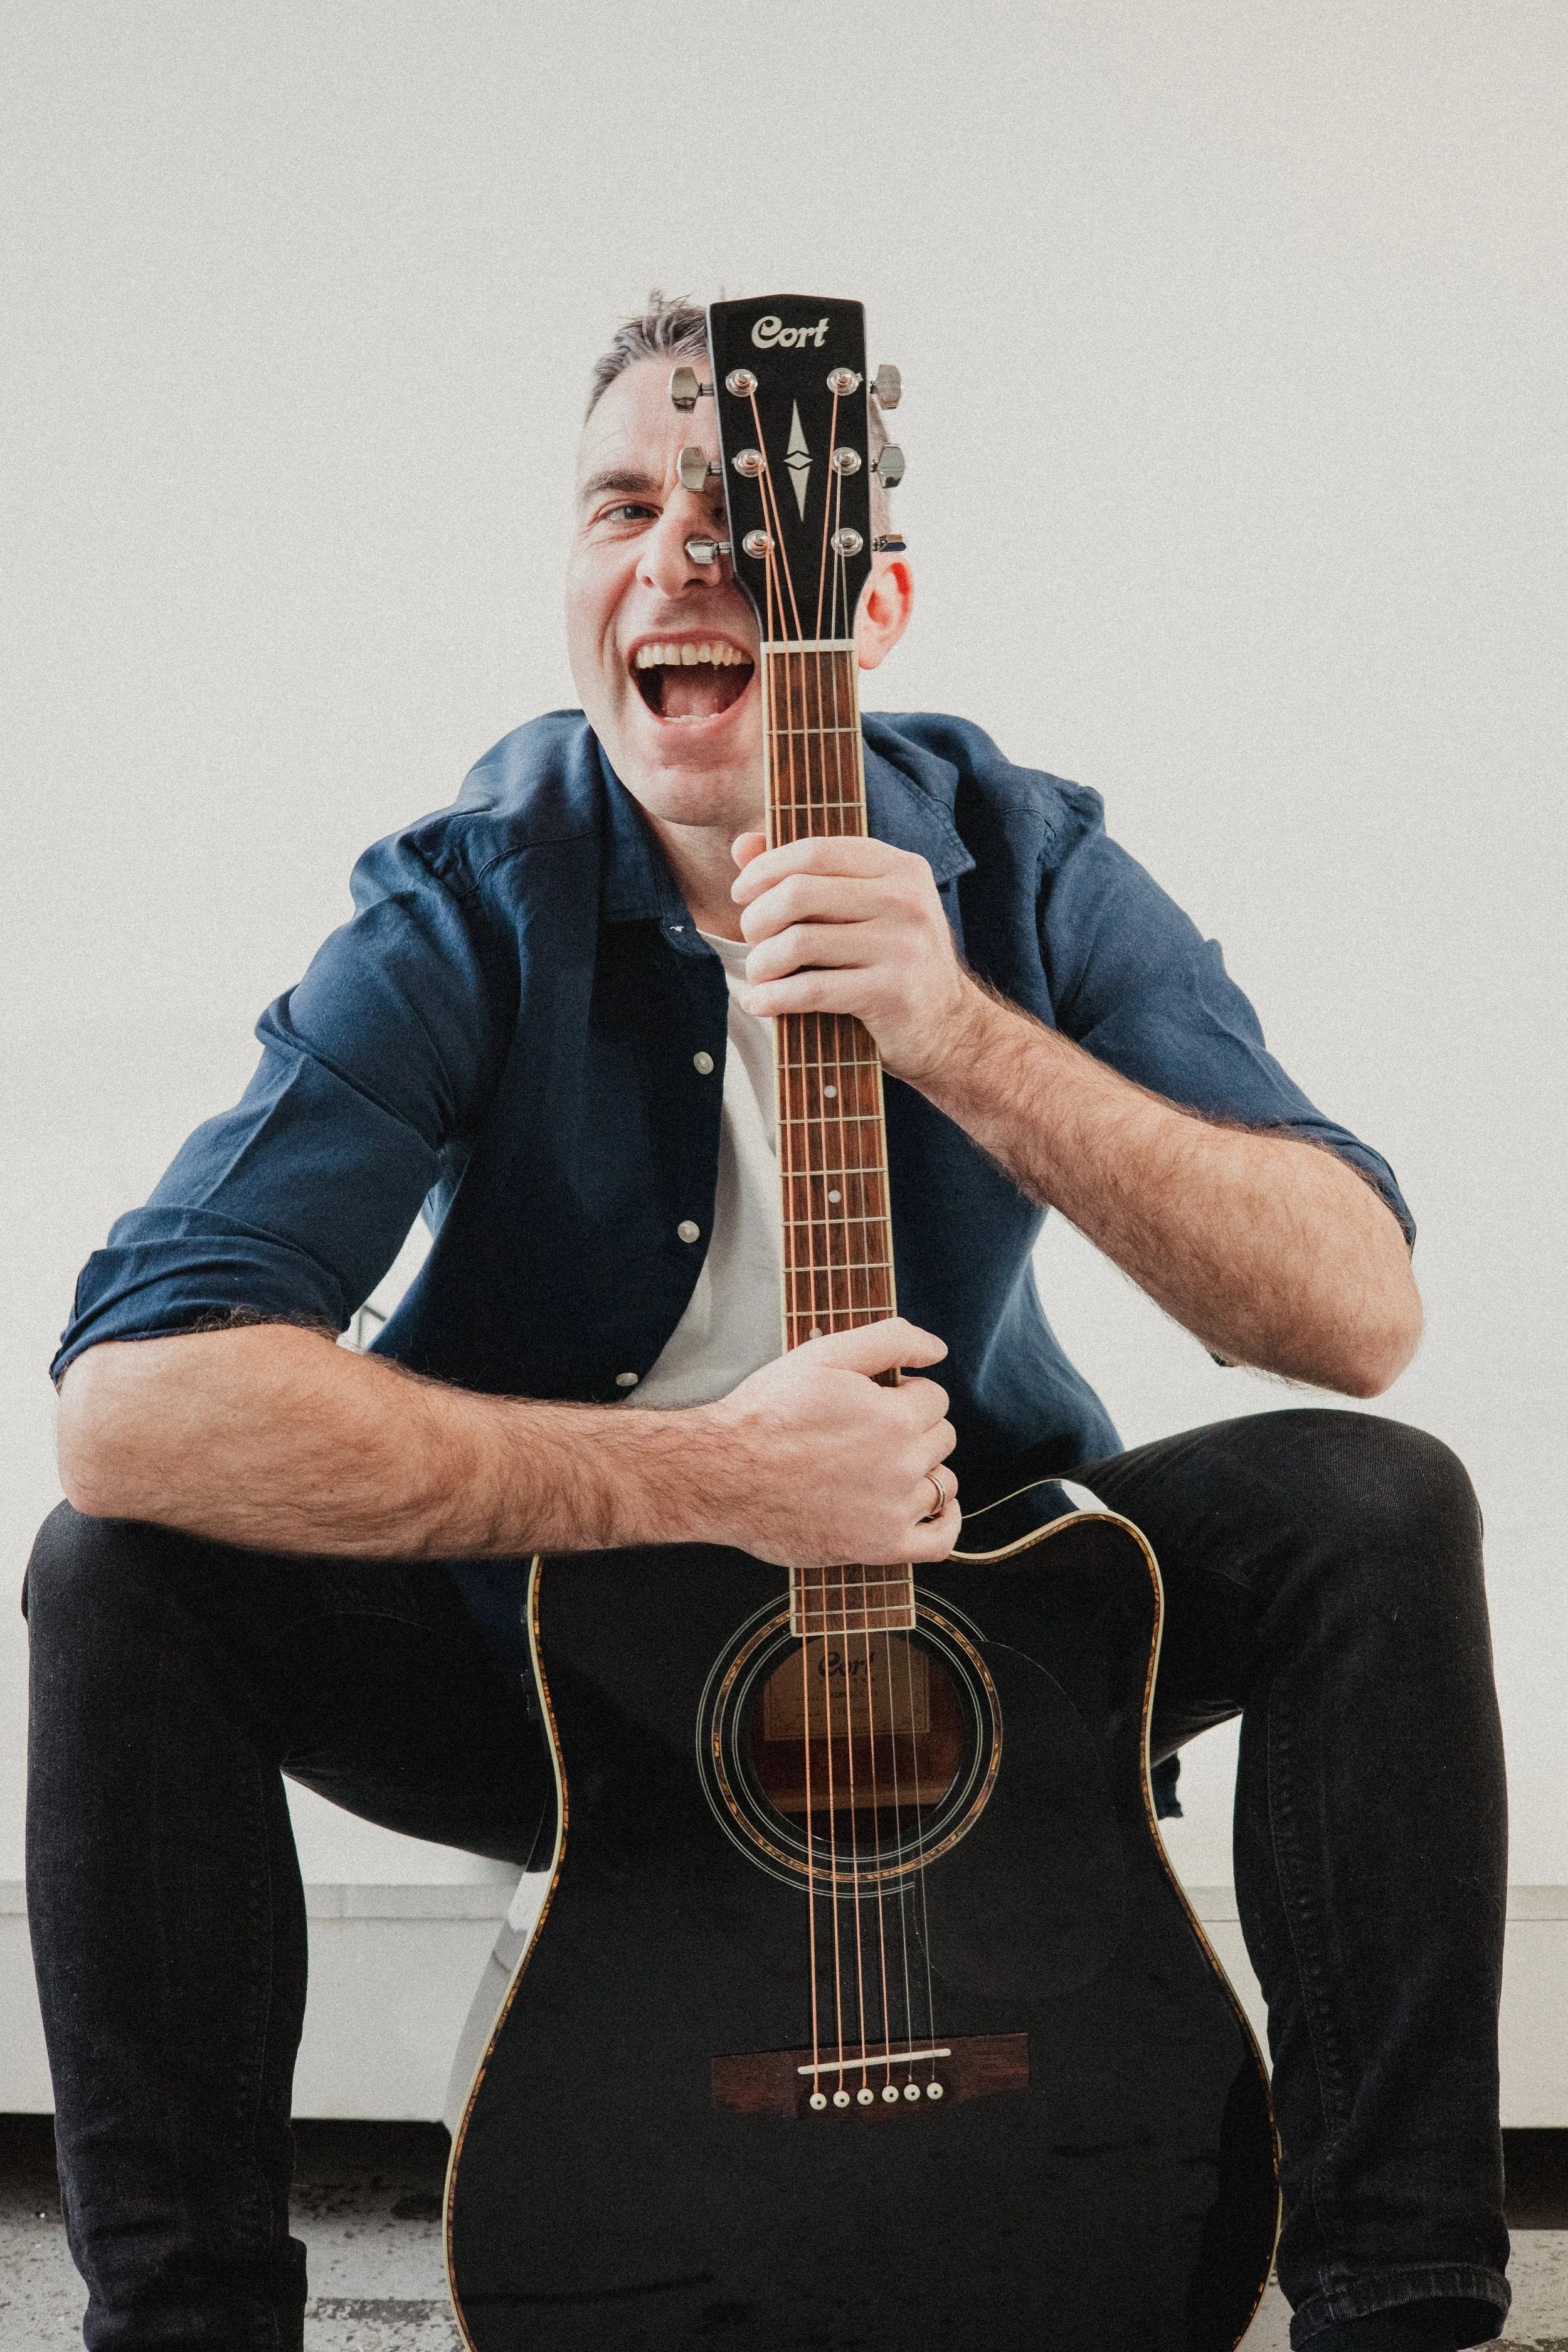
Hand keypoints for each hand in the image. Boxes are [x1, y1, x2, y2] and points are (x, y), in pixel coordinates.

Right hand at [689, 1317, 958, 1569]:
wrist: (724, 1475)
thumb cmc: (767, 1414)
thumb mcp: (823, 1356)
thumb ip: (890, 1341)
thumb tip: (938, 1349)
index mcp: (894, 1418)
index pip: (935, 1398)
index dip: (906, 1394)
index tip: (877, 1401)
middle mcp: (903, 1466)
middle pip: (942, 1438)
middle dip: (914, 1428)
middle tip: (869, 1432)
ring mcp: (894, 1510)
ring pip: (943, 1483)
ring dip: (924, 1470)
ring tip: (883, 1466)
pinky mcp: (880, 1547)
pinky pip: (940, 1542)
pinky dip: (947, 1524)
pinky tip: (936, 1510)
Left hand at [729, 832, 979, 1084]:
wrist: (949, 1030)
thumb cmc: (893, 965)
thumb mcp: (863, 910)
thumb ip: (807, 874)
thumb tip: (742, 845)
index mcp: (901, 868)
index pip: (816, 851)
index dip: (766, 868)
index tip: (741, 893)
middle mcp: (906, 899)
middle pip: (799, 893)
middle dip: (757, 918)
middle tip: (751, 940)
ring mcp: (903, 946)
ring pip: (798, 942)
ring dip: (761, 962)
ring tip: (757, 975)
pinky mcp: (891, 993)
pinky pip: (810, 989)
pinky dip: (773, 997)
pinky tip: (761, 1002)